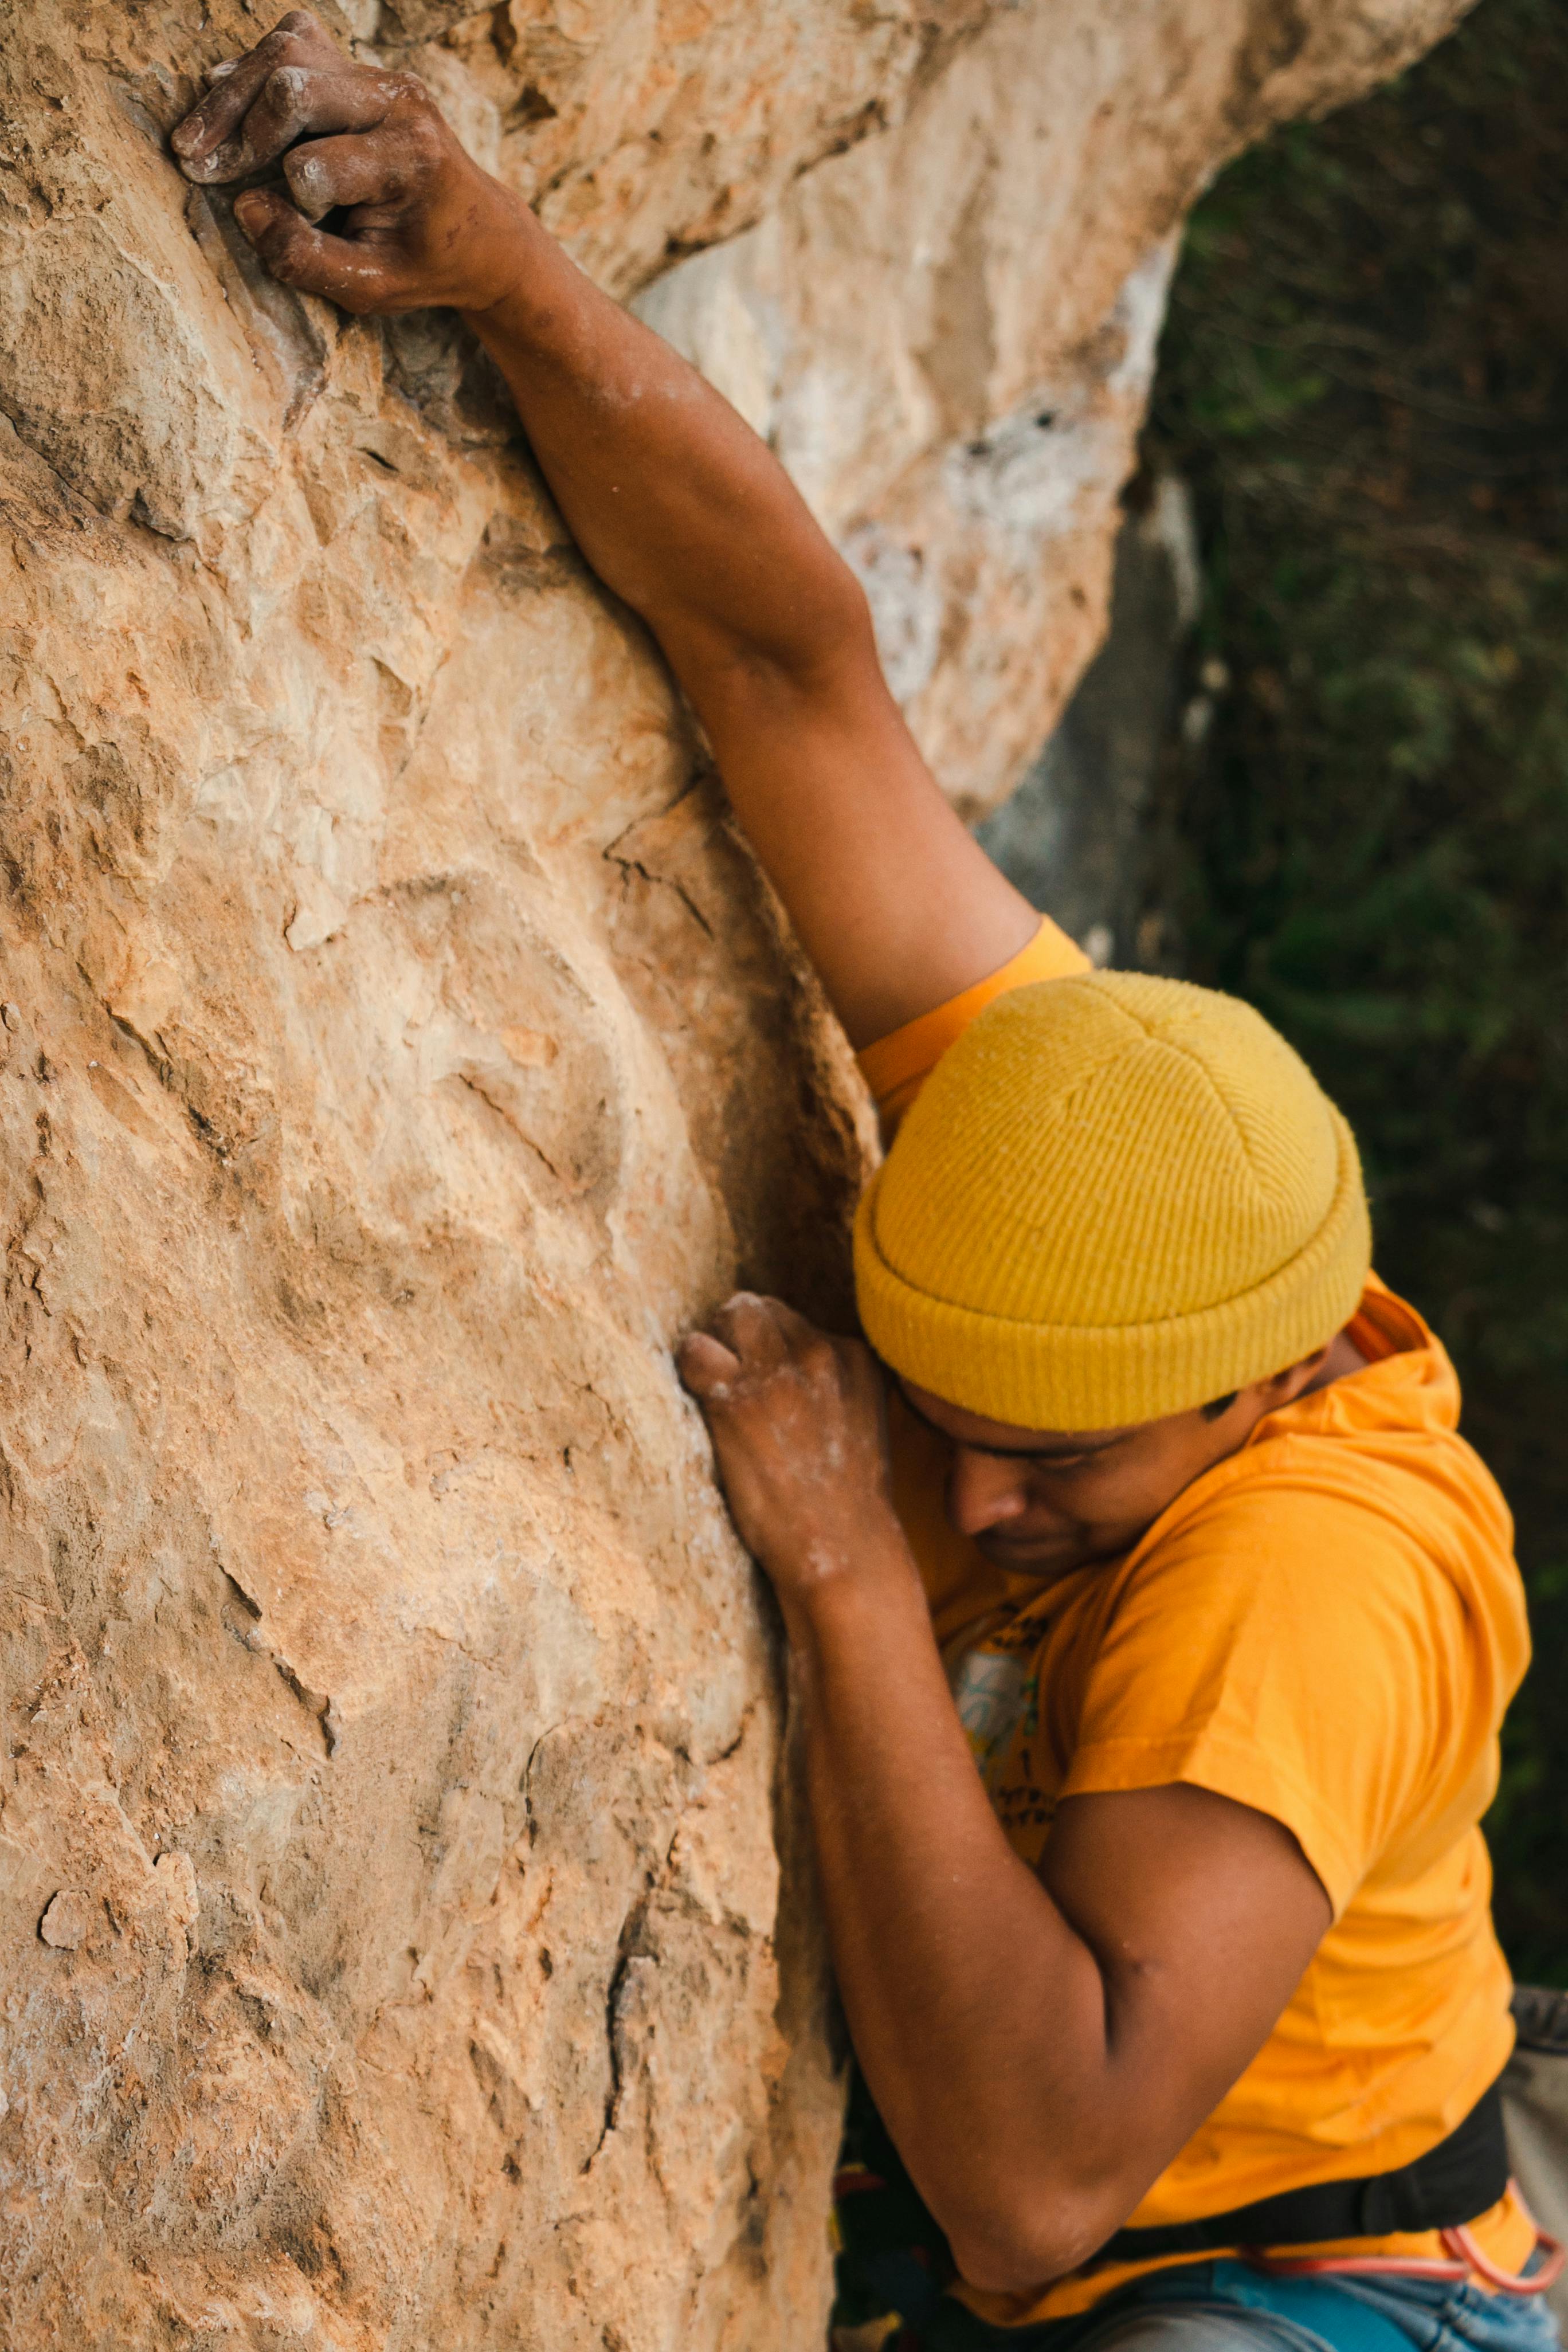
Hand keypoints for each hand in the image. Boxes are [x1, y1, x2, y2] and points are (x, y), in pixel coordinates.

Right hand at [171, 9, 532, 315]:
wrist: (479, 228)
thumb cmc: (424, 264)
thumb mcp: (373, 288)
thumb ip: (307, 260)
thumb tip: (244, 207)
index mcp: (412, 161)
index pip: (317, 165)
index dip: (289, 199)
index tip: (285, 220)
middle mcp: (400, 104)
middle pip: (292, 86)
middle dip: (237, 131)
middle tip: (197, 168)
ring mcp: (379, 77)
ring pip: (285, 52)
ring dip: (231, 98)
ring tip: (195, 145)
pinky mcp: (358, 67)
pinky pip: (293, 43)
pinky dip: (250, 74)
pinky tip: (224, 109)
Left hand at [678, 1295, 909, 1609]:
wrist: (842, 1549)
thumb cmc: (845, 1500)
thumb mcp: (860, 1424)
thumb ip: (831, 1386)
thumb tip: (786, 1371)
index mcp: (855, 1358)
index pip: (794, 1320)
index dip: (768, 1346)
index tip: (762, 1379)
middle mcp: (820, 1353)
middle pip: (758, 1309)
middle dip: (737, 1334)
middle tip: (728, 1378)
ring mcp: (777, 1374)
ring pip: (728, 1316)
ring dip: (714, 1345)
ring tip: (712, 1388)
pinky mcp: (737, 1400)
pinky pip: (695, 1351)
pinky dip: (688, 1368)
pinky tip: (698, 1400)